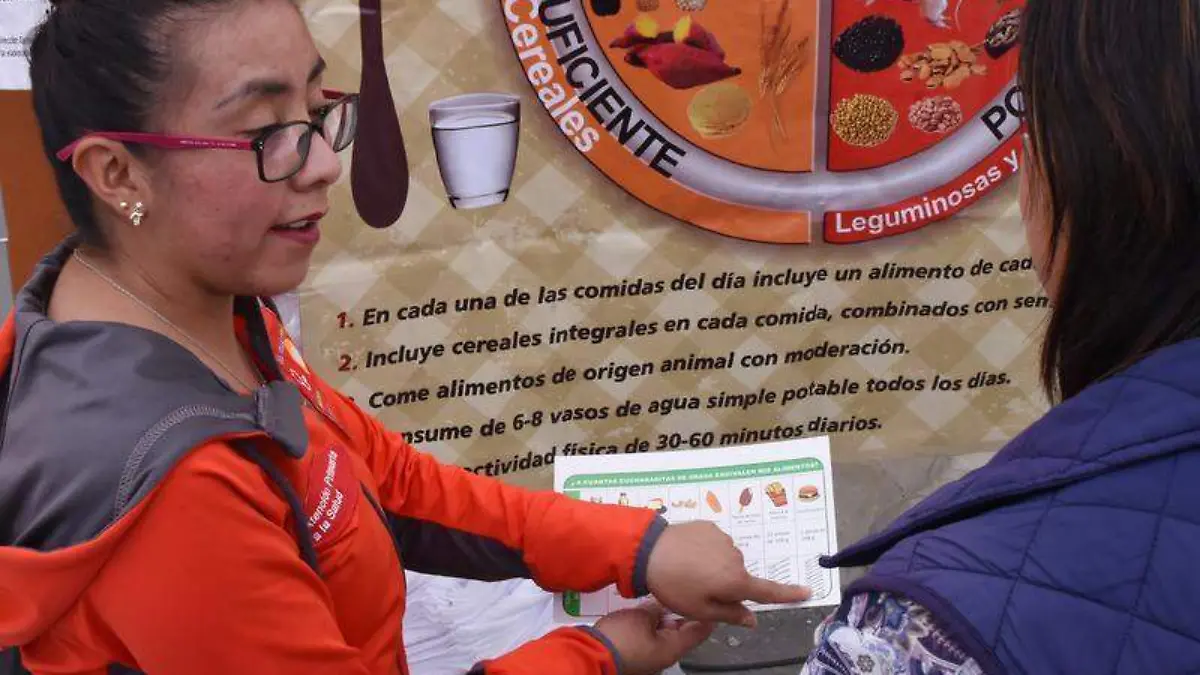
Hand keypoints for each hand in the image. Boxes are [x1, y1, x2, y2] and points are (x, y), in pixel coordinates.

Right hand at [593, 602, 714, 674]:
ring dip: (666, 619)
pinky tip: (646, 612)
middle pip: (683, 633)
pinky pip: (651, 638)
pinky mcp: (637, 655)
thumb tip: (664, 604)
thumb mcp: (642, 616)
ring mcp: (651, 657)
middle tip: (684, 593)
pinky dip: (653, 625)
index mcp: (673, 649)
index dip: (706, 612)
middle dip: (683, 613)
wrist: (594, 654)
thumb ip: (658, 608)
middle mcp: (665, 656)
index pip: (701, 630)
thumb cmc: (620, 639)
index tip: (708, 597)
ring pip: (666, 635)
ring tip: (664, 599)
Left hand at [646, 521, 810, 627]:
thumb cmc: (674, 586)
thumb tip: (753, 620)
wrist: (648, 550)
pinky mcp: (710, 525)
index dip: (788, 593)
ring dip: (714, 566)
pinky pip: (714, 543)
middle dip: (726, 584)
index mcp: (736, 580)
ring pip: (726, 559)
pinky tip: (686, 554)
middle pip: (739, 576)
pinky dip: (705, 550)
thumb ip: (730, 614)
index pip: (767, 590)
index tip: (807, 591)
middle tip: (699, 589)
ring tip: (688, 570)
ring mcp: (723, 538)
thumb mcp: (700, 610)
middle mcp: (736, 557)